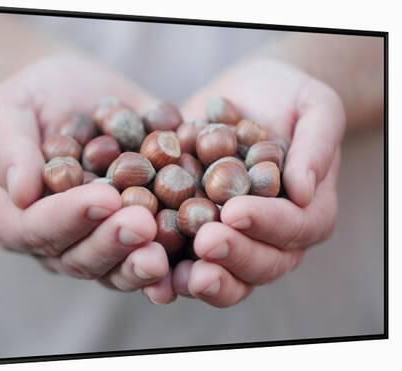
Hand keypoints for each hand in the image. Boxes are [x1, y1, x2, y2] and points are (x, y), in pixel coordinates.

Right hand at [0, 55, 173, 296]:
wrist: (78, 97)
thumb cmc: (35, 101)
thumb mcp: (9, 110)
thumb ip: (9, 148)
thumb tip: (21, 191)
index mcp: (19, 218)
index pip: (39, 227)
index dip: (71, 217)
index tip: (104, 198)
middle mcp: (60, 241)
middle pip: (82, 257)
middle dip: (114, 242)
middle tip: (142, 224)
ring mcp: (101, 242)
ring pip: (118, 268)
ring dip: (142, 264)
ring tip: (166, 254)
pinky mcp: (138, 235)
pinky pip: (155, 256)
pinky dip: (175, 264)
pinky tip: (195, 261)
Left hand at [169, 58, 344, 306]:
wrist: (244, 95)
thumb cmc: (287, 96)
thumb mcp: (315, 106)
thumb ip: (316, 144)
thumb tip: (304, 191)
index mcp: (307, 212)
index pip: (295, 227)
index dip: (267, 223)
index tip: (235, 211)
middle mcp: (271, 237)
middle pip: (260, 263)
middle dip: (233, 256)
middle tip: (205, 242)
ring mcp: (232, 240)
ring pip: (224, 275)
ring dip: (202, 280)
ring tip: (177, 276)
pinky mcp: (194, 234)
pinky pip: (184, 261)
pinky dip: (166, 271)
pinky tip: (147, 271)